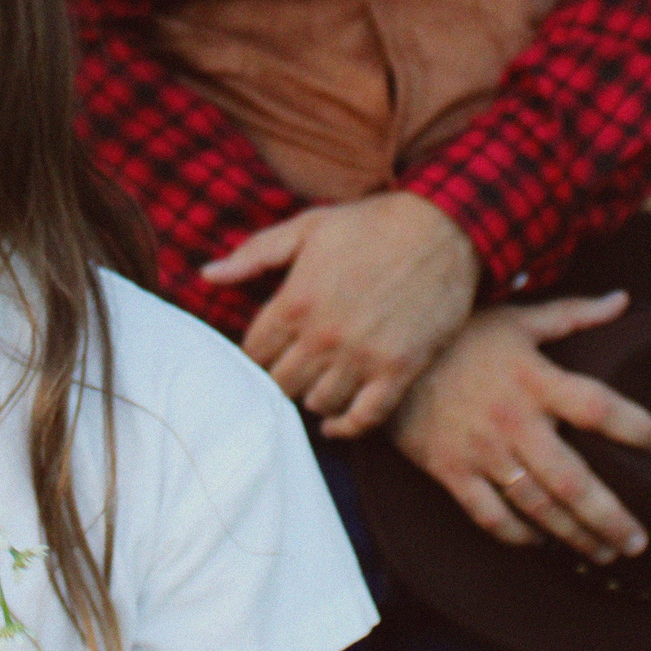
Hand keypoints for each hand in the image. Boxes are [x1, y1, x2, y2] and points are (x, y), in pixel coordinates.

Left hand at [202, 192, 476, 438]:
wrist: (445, 227)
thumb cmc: (371, 224)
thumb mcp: (307, 227)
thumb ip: (253, 255)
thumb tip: (206, 276)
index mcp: (295, 300)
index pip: (252, 353)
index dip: (255, 355)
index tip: (266, 352)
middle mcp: (323, 335)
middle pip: (280, 384)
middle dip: (281, 378)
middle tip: (290, 370)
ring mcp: (362, 357)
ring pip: (318, 403)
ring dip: (313, 396)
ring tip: (318, 382)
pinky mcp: (399, 370)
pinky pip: (363, 419)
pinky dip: (346, 426)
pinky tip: (336, 421)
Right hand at [390, 292, 650, 562]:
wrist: (388, 355)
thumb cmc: (460, 335)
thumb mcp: (517, 318)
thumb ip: (573, 314)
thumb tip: (624, 299)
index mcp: (534, 379)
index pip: (597, 407)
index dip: (634, 426)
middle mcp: (513, 420)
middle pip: (573, 481)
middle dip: (610, 518)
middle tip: (639, 542)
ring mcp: (481, 451)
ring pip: (537, 507)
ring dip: (575, 536)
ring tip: (605, 553)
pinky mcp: (451, 471)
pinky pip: (490, 516)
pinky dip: (518, 536)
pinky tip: (542, 543)